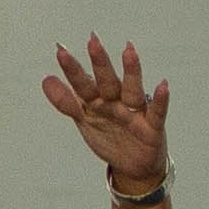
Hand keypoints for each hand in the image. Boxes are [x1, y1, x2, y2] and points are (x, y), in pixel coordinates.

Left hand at [47, 36, 172, 190]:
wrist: (133, 166)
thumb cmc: (110, 137)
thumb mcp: (85, 120)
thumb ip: (66, 101)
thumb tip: (46, 79)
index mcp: (98, 100)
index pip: (83, 83)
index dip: (72, 70)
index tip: (61, 51)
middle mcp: (116, 101)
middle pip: (107, 81)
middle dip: (100, 63)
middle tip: (93, 41)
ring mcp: (134, 111)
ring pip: (132, 89)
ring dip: (131, 71)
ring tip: (129, 51)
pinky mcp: (152, 126)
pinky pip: (157, 111)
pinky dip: (161, 100)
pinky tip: (162, 86)